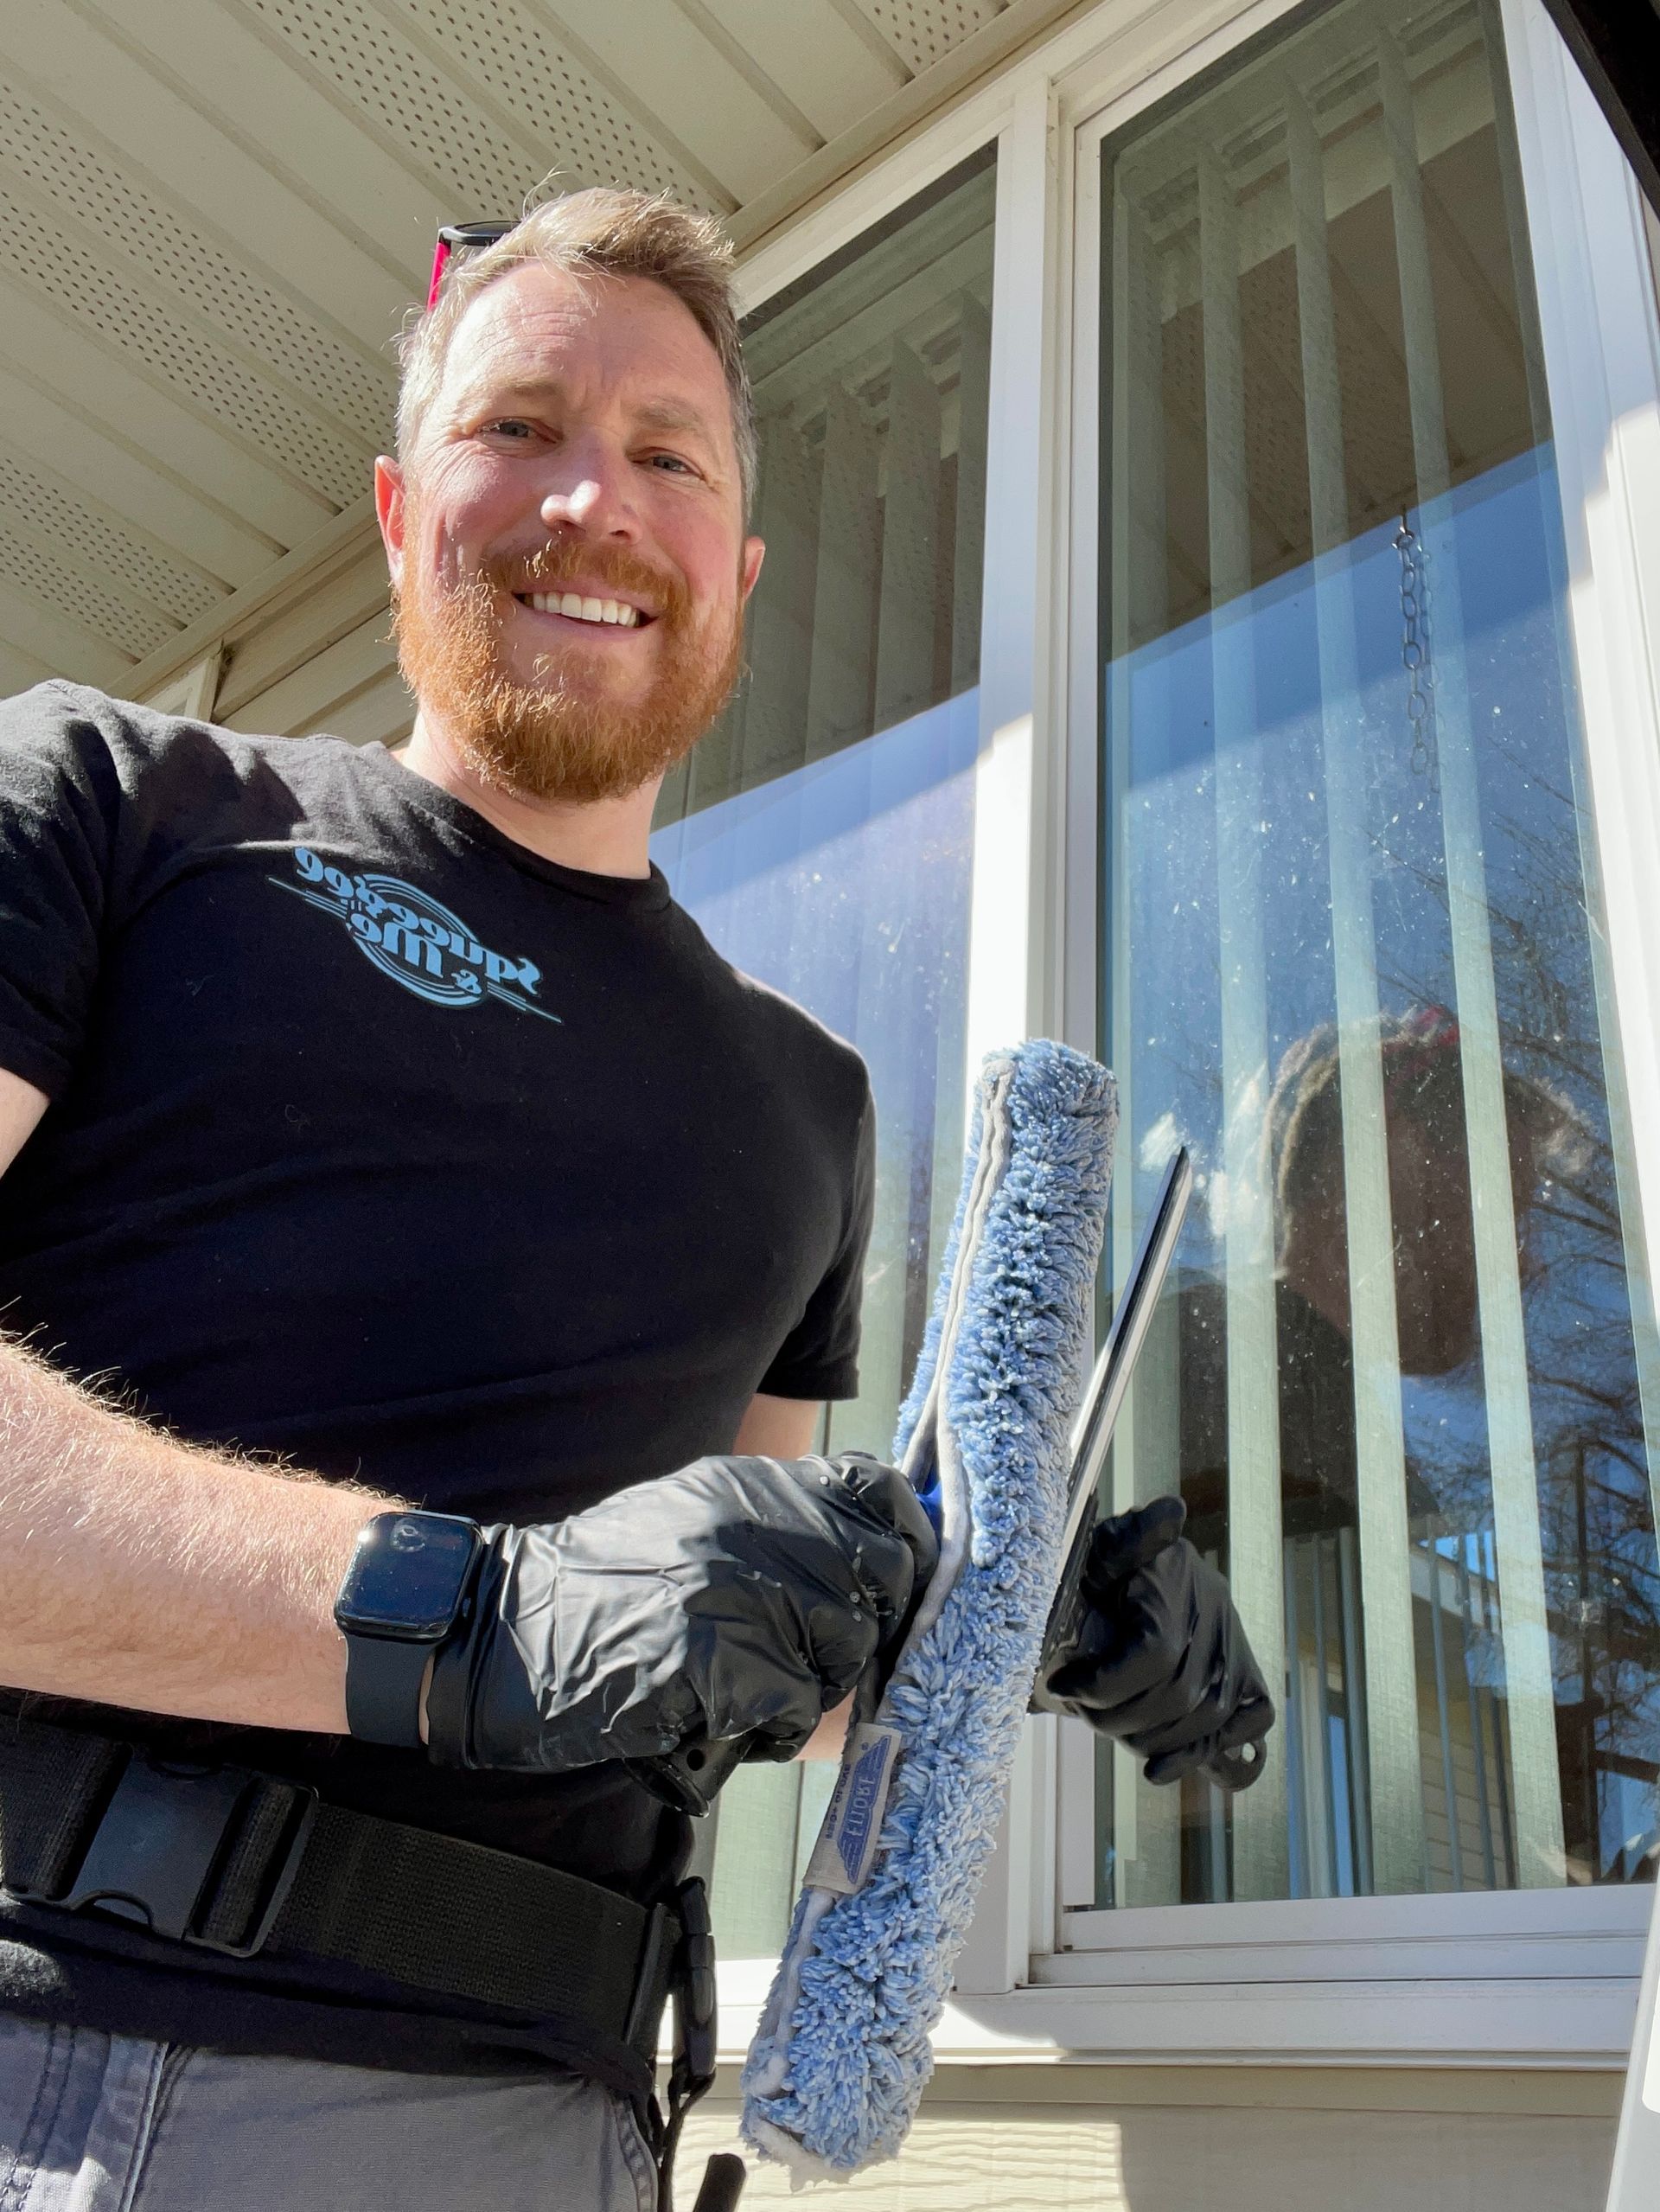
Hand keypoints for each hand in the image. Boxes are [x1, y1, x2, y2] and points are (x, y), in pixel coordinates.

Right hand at [424, 1452, 936, 1773]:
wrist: (499, 1636)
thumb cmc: (599, 1595)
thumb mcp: (693, 1526)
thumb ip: (780, 1534)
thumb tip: (889, 1566)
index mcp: (749, 1486)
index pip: (876, 1493)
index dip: (906, 1542)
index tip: (898, 1584)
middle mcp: (751, 1523)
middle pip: (879, 1578)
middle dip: (860, 1630)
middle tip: (805, 1659)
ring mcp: (734, 1587)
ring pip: (843, 1650)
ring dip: (809, 1688)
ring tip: (745, 1691)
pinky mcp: (714, 1657)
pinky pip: (794, 1709)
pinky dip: (766, 1730)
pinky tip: (715, 1718)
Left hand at [1039, 1496, 1272, 1789]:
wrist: (1122, 1583)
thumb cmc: (1097, 1569)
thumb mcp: (1096, 1547)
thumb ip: (1125, 1538)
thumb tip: (1171, 1513)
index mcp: (1177, 1581)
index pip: (1155, 1654)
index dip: (1105, 1683)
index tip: (1062, 1684)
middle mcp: (1217, 1615)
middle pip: (1178, 1697)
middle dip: (1117, 1717)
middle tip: (1079, 1711)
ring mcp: (1237, 1650)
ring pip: (1209, 1721)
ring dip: (1149, 1739)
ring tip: (1107, 1727)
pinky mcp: (1249, 1679)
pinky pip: (1250, 1729)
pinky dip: (1208, 1756)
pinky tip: (1160, 1769)